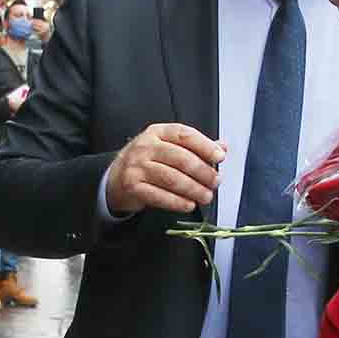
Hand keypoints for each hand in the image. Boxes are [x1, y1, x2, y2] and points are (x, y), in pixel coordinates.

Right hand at [107, 123, 225, 215]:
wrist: (116, 177)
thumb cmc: (147, 161)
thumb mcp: (168, 147)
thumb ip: (195, 147)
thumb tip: (222, 147)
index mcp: (158, 132)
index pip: (184, 135)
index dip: (204, 146)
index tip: (220, 157)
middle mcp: (146, 146)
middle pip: (180, 158)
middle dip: (202, 172)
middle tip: (215, 182)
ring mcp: (137, 166)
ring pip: (171, 178)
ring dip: (193, 189)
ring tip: (206, 196)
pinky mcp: (132, 186)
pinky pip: (159, 196)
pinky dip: (177, 202)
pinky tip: (189, 204)